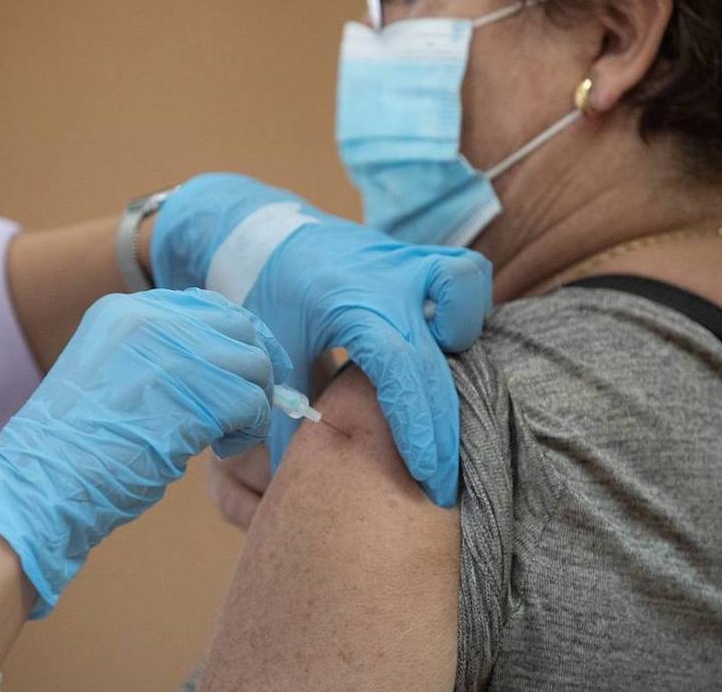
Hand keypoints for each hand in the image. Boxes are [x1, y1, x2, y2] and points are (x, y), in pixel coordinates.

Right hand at [0, 288, 290, 616]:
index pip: (205, 306)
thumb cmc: (69, 452)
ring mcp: (173, 353)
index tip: (241, 375)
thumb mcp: (106, 379)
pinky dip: (251, 431)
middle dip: (254, 366)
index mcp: (122, 310)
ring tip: (232, 436)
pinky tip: (225, 451)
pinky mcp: (194, 393)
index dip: (232, 341)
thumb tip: (220, 366)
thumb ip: (154, 359)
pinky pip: (252, 403)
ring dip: (254, 403)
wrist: (39, 486)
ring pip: (252, 363)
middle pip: (237, 325)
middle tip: (251, 407)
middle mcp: (148, 318)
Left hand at [151, 173, 491, 506]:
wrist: (254, 234)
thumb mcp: (271, 357)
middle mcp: (389, 277)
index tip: (429, 478)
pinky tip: (439, 350)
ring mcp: (406, 259)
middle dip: (445, 426)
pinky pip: (461, 276)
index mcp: (351, 303)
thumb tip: (293, 487)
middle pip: (439, 356)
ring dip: (464, 341)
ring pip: (466, 288)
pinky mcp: (415, 256)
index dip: (420, 428)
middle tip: (443, 483)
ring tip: (441, 394)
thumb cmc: (261, 296)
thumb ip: (289, 418)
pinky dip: (462, 310)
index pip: (402, 371)